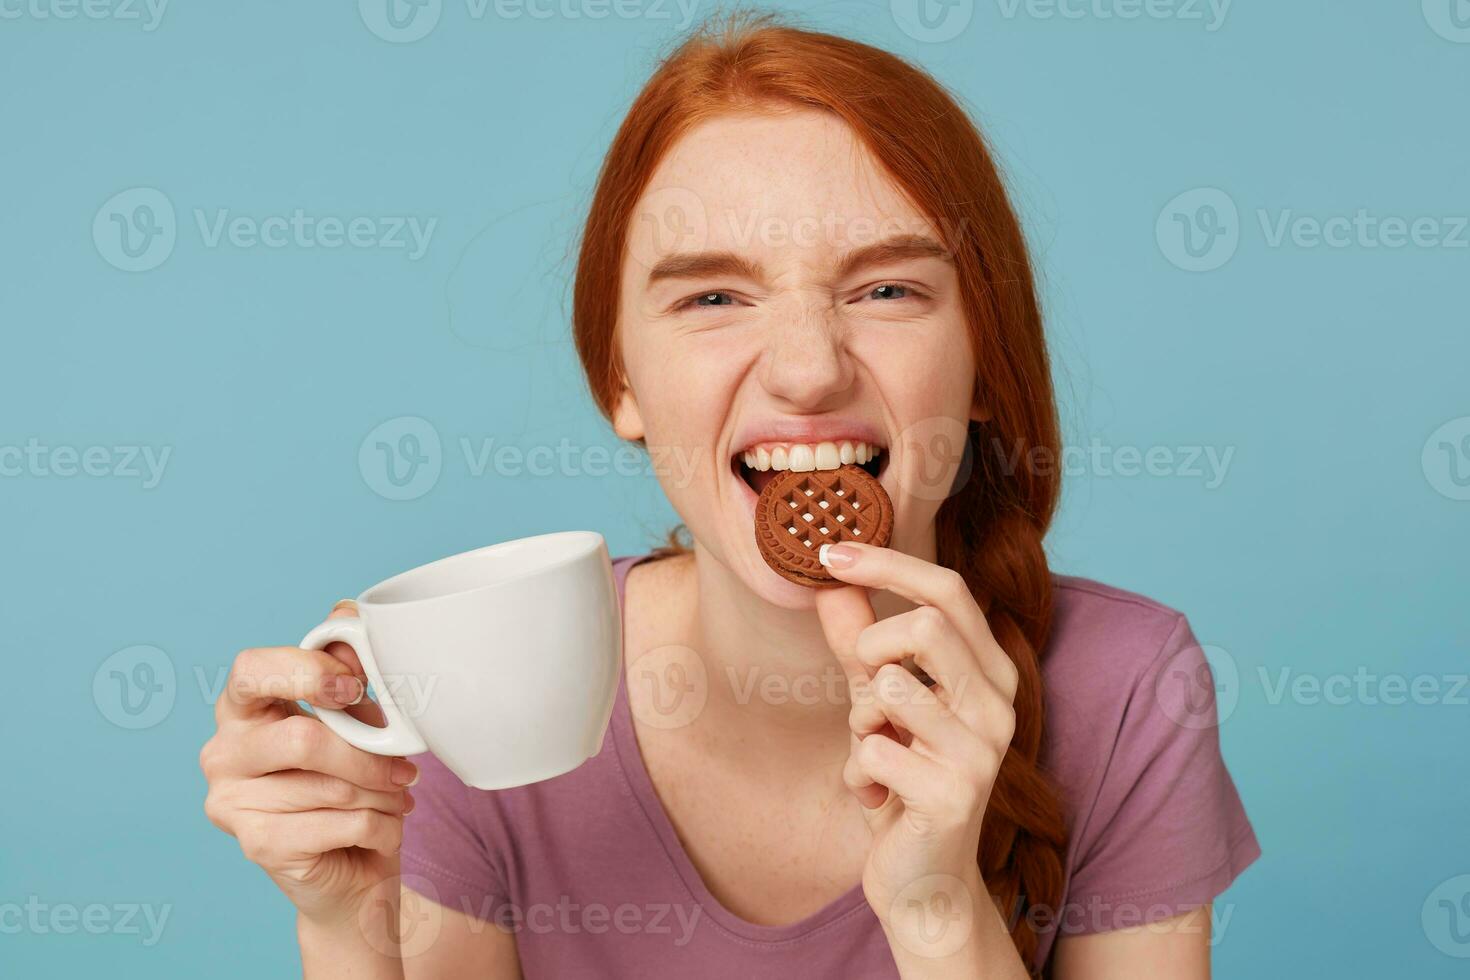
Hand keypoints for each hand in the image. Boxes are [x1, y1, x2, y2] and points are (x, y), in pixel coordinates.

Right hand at [199, 600, 419, 929]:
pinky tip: (383, 827)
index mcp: (241, 708)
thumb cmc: (350, 777)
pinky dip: (380, 826)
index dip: (307, 672)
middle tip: (405, 767)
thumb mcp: (354, 713)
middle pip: (302, 738)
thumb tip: (347, 614)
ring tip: (397, 796)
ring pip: (330, 786)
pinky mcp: (256, 845)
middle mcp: (222, 751)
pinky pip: (340, 824)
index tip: (355, 687)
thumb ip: (346, 662)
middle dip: (368, 754)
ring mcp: (230, 802)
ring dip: (382, 793)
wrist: (352, 861)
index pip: (252, 669)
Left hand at [814, 543, 1018, 944]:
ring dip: (860, 719)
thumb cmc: (903, 777)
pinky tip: (877, 796)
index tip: (829, 552)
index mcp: (989, 670)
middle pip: (925, 625)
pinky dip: (855, 772)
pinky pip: (870, 749)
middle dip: (871, 647)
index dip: (886, 563)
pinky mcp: (955, 795)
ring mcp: (983, 751)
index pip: (948, 589)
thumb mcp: (877, 700)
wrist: (924, 881)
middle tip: (863, 687)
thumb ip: (859, 640)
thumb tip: (828, 580)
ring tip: (875, 750)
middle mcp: (999, 704)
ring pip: (888, 686)